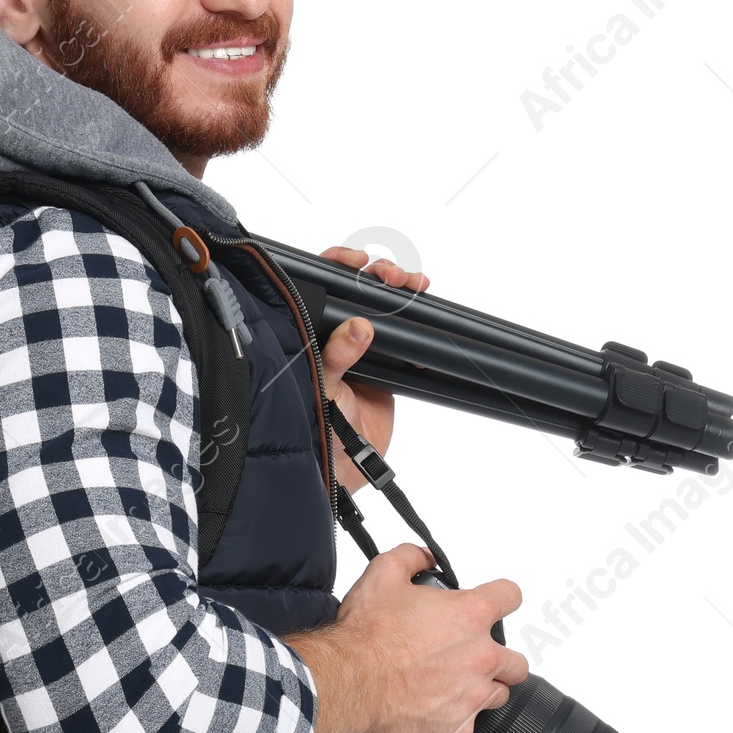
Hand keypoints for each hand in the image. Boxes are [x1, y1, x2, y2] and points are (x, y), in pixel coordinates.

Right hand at [286, 543, 527, 732]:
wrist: (346, 682)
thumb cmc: (365, 635)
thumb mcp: (383, 575)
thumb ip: (412, 558)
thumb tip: (425, 557)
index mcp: (470, 616)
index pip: (510, 597)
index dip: (500, 597)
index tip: (493, 604)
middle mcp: (481, 657)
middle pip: (516, 661)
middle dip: (498, 658)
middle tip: (467, 657)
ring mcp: (472, 696)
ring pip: (497, 695)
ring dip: (479, 689)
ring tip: (446, 685)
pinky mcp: (457, 729)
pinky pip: (467, 726)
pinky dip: (453, 720)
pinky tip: (430, 709)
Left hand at [316, 248, 429, 492]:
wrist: (341, 471)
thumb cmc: (314, 431)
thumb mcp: (321, 391)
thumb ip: (334, 359)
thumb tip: (357, 328)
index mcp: (309, 335)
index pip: (319, 286)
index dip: (337, 265)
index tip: (356, 261)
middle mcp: (334, 336)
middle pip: (357, 290)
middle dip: (378, 274)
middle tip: (392, 276)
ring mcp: (363, 349)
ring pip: (383, 307)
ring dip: (400, 289)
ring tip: (413, 284)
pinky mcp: (388, 365)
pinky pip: (404, 335)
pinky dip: (416, 317)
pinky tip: (422, 302)